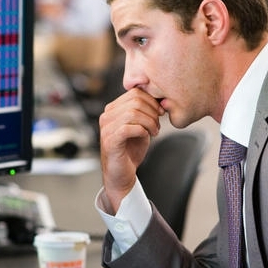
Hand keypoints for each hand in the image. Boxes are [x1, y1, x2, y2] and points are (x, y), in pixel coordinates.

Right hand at [99, 88, 164, 212]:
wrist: (121, 174)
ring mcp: (106, 128)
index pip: (135, 92)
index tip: (160, 113)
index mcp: (113, 109)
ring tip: (155, 132)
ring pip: (132, 113)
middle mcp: (106, 116)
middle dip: (152, 111)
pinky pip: (128, 128)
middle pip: (135, 100)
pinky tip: (147, 136)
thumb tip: (161, 101)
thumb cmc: (131, 150)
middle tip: (158, 124)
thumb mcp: (141, 126)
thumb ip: (145, 112)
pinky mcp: (110, 141)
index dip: (152, 101)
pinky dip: (142, 130)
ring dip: (149, 122)